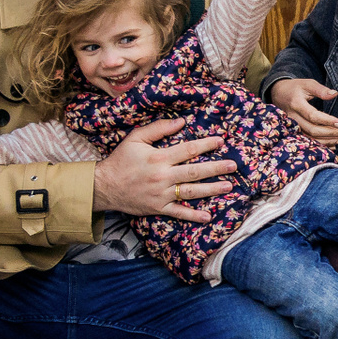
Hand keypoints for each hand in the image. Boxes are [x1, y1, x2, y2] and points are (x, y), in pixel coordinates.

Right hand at [92, 119, 236, 221]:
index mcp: (158, 158)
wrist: (104, 186)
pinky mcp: (158, 208)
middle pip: (194, 171)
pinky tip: (208, 216)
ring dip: (211, 189)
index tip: (220, 141)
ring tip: (228, 186)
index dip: (206, 145)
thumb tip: (181, 122)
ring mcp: (161, 194)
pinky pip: (178, 212)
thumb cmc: (121, 160)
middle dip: (216, 168)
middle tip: (233, 166)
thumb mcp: (136, 138)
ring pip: (191, 192)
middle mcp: (163, 176)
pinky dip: (193, 215)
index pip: (187, 150)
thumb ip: (158, 129)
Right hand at [268, 77, 337, 145]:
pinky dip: (320, 144)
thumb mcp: (307, 84)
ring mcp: (292, 126)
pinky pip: (307, 141)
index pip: (312, 116)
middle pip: (312, 130)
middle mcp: (293, 118)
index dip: (327, 121)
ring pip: (310, 138)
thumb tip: (334, 94)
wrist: (278, 94)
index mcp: (296, 104)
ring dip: (328, 141)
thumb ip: (321, 90)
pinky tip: (333, 145)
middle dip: (331, 133)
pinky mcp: (294, 131)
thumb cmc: (295, 88)